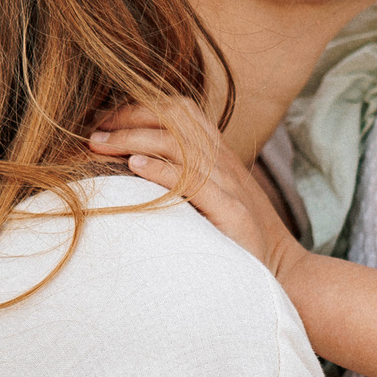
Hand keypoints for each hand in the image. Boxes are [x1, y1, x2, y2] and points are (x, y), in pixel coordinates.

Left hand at [89, 101, 305, 281]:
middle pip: (175, 118)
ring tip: (100, 146)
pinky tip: (133, 167)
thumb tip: (131, 162)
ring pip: (178, 144)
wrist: (281, 270)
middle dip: (129, 118)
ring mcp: (230, 185)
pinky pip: (192, 180)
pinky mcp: (230, 212)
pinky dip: (161, 169)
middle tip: (94, 134)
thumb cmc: (235, 237)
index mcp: (219, 154)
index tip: (106, 121)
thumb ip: (186, 174)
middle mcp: (225, 162)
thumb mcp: (213, 196)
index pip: (180, 109)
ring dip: (132, 139)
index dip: (140, 106)